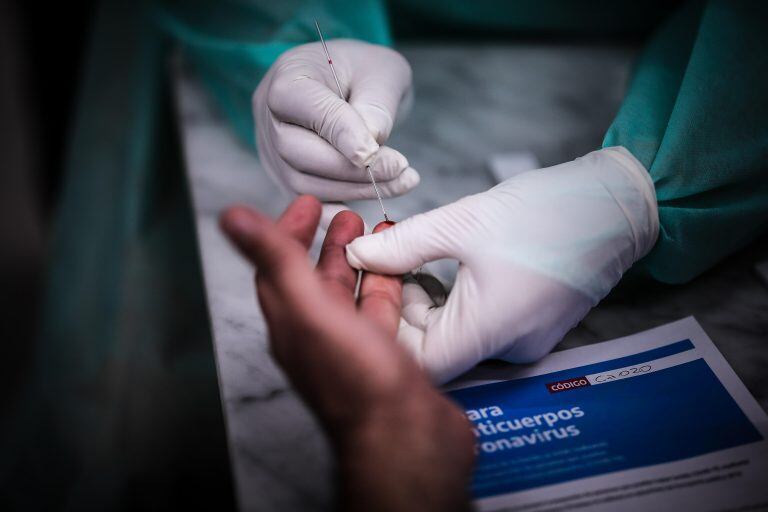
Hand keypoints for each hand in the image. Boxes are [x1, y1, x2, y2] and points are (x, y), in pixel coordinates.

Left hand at [220, 196, 473, 511]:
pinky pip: (381, 310)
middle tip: (342, 213)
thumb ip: (275, 260)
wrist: (407, 437)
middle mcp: (318, 334)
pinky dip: (387, 284)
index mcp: (292, 323)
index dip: (286, 232)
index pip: (277, 268)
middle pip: (314, 279)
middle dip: (325, 242)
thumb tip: (232, 219)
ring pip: (350, 294)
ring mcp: (353, 346)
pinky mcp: (386, 355)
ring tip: (373, 230)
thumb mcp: (309, 310)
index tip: (305, 205)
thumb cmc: (358, 382)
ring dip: (357, 260)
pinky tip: (399, 269)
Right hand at [253, 40, 418, 200]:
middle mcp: (270, 119)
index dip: (340, 133)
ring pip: (305, 185)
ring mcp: (274, 154)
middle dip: (352, 168)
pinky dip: (341, 216)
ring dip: (357, 191)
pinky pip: (310, 207)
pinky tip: (374, 217)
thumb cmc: (365, 72)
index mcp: (287, 78)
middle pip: (298, 153)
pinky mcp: (288, 182)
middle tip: (399, 168)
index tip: (375, 151)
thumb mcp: (381, 72)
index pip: (304, 107)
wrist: (351, 85)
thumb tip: (369, 148)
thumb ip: (375, 104)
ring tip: (402, 180)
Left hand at [346, 147, 658, 382]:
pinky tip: (442, 268)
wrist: (618, 206)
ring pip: (453, 337)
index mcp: (488, 332)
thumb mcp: (464, 222)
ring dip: (424, 302)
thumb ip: (404, 244)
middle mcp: (507, 350)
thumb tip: (358, 256)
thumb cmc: (547, 212)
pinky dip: (452, 303)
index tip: (369, 288)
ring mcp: (522, 341)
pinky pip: (477, 327)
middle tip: (383, 262)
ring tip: (410, 257)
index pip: (416, 363)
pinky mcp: (531, 327)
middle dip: (399, 308)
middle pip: (432, 349)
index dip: (383, 330)